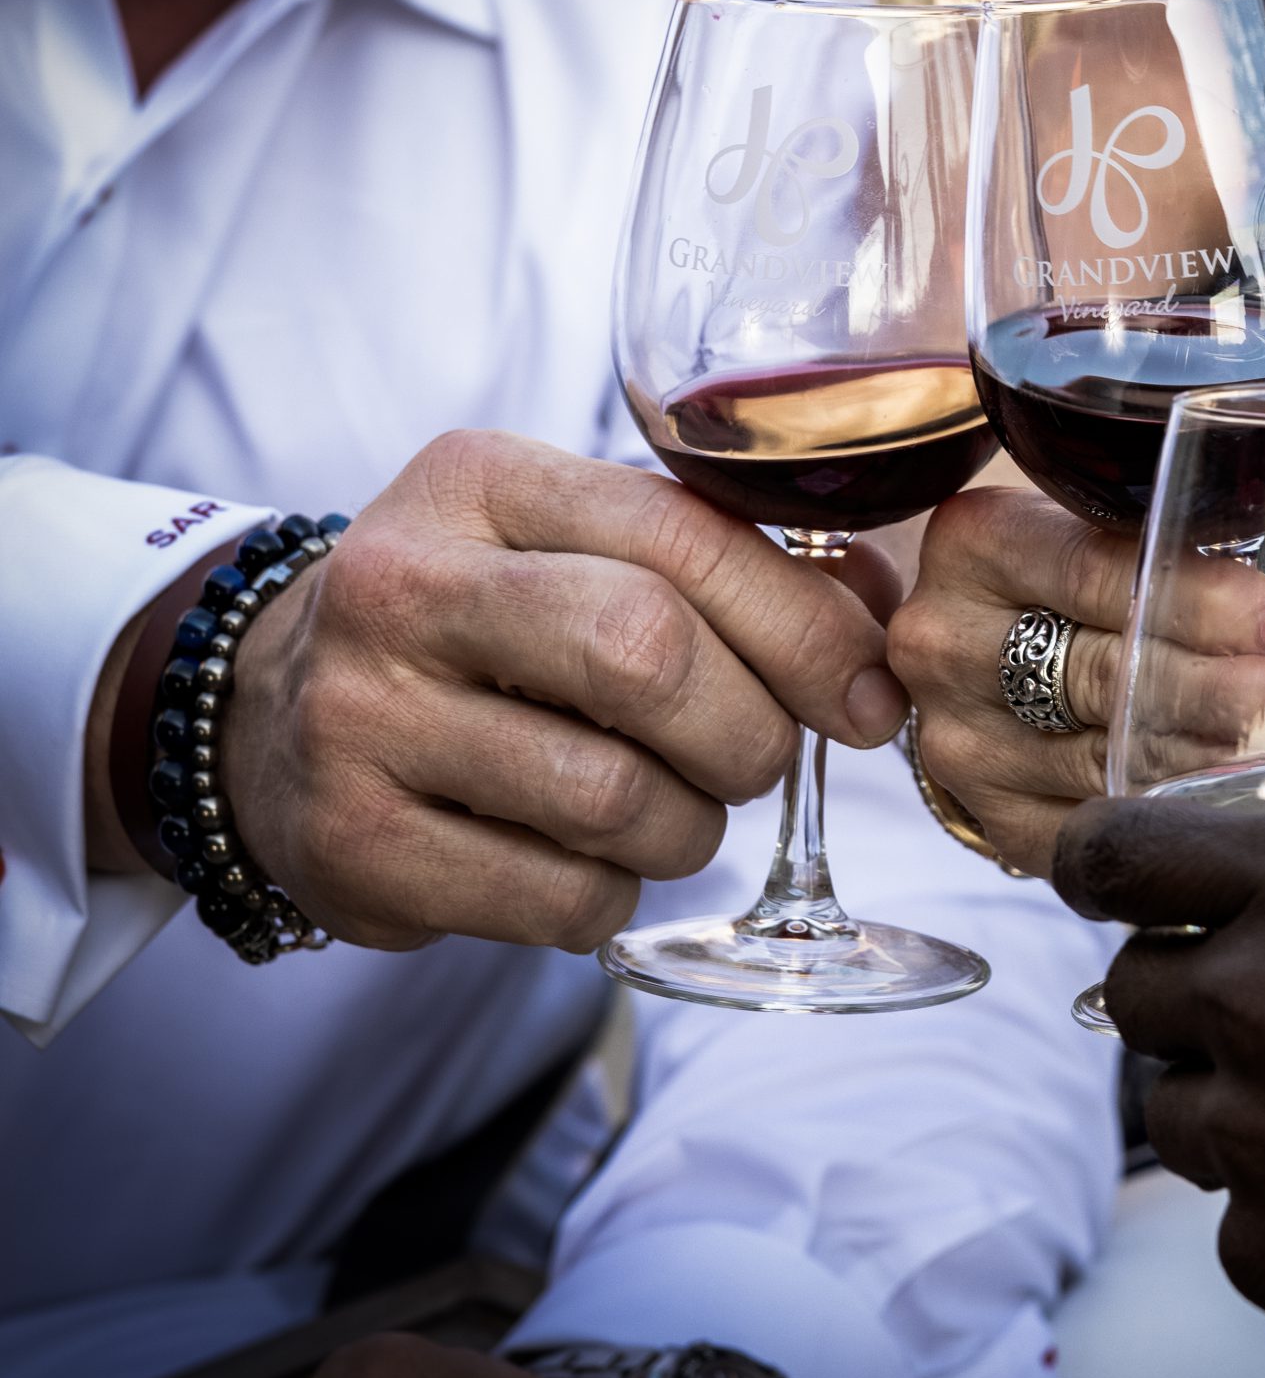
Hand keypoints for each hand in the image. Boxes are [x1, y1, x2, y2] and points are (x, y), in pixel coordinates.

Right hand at [227, 430, 904, 949]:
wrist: (270, 715)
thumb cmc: (485, 625)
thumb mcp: (578, 545)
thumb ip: (728, 561)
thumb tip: (881, 626)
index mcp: (483, 481)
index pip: (681, 536)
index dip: (804, 625)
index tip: (867, 694)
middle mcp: (404, 584)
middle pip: (646, 656)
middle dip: (750, 731)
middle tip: (758, 758)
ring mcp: (362, 717)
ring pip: (613, 796)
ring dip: (689, 827)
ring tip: (670, 808)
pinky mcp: (354, 845)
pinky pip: (560, 897)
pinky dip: (613, 894)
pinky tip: (588, 858)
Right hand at [890, 487, 1264, 874]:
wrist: (985, 656)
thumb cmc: (1068, 583)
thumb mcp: (1115, 541)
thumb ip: (1208, 563)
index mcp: (978, 542)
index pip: (1106, 574)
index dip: (1214, 606)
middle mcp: (947, 640)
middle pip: (1106, 674)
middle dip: (1225, 692)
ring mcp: (958, 737)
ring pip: (1104, 757)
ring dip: (1212, 758)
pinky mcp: (986, 812)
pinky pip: (1093, 828)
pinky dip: (1170, 817)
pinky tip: (1232, 803)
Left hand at [1053, 800, 1264, 1377]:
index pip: (1126, 854)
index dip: (1099, 862)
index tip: (1098, 874)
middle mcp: (1258, 1000)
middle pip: (1132, 990)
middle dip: (1181, 997)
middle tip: (1264, 1014)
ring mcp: (1252, 1137)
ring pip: (1174, 1113)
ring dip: (1228, 1108)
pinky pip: (1236, 1222)